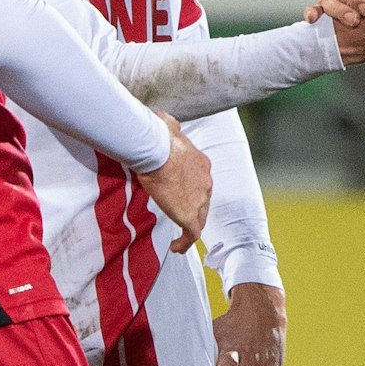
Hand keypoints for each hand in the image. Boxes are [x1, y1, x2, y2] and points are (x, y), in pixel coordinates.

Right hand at [138, 112, 210, 252]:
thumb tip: (163, 118)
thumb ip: (168, 125)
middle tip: (179, 217)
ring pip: (200, 218)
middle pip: (204, 201)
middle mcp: (206, 182)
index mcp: (201, 164)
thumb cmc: (158, 136)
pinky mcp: (190, 214)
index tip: (179, 196)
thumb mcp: (167, 126)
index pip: (200, 182)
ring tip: (179, 239)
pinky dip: (185, 242)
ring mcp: (200, 199)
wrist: (158, 149)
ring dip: (190, 228)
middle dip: (194, 211)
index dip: (192, 191)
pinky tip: (175, 247)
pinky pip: (192, 234)